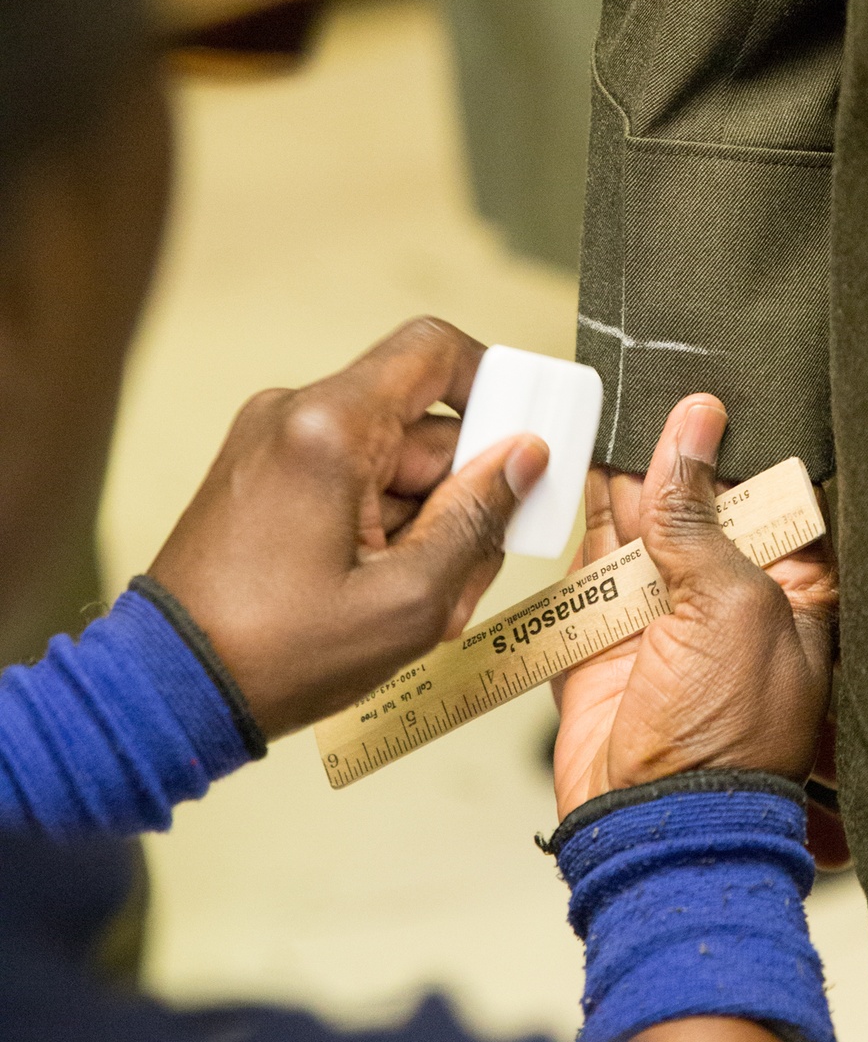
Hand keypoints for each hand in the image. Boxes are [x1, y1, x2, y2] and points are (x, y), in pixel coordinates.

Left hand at [150, 318, 546, 738]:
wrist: (167, 690)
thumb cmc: (272, 653)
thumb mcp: (408, 600)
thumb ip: (478, 519)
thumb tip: (525, 457)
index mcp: (327, 427)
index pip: (435, 351)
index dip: (497, 384)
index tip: (526, 441)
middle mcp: (294, 416)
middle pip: (422, 427)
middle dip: (461, 499)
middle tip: (468, 575)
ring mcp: (275, 446)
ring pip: (392, 465)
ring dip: (424, 529)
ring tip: (419, 607)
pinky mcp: (265, 477)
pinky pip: (352, 484)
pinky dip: (382, 532)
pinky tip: (383, 596)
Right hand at [552, 394, 837, 819]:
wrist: (653, 820)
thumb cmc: (729, 735)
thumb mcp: (732, 602)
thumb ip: (698, 515)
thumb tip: (692, 428)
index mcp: (784, 587)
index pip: (760, 493)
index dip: (728, 447)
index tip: (697, 399)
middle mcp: (721, 596)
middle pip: (691, 501)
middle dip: (664, 456)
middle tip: (636, 400)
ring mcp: (658, 613)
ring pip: (633, 525)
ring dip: (615, 482)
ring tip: (595, 422)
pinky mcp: (599, 634)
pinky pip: (582, 565)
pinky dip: (569, 525)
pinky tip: (561, 475)